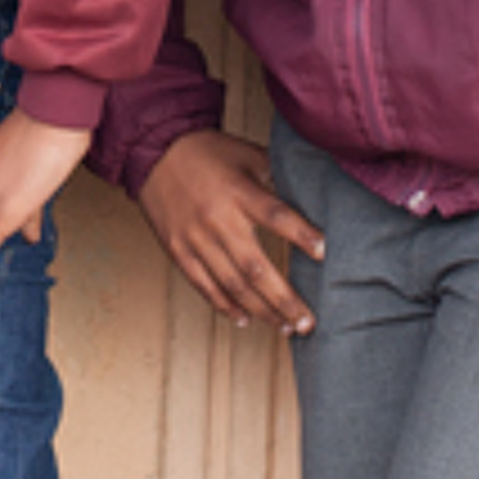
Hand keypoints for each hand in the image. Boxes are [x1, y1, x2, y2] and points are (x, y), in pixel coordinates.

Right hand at [136, 130, 321, 333]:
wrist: (153, 152)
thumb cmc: (205, 152)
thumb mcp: (245, 153)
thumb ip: (276, 174)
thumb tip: (311, 193)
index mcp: (238, 191)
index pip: (276, 215)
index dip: (301, 234)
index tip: (324, 252)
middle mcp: (217, 219)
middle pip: (256, 267)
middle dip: (284, 299)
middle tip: (307, 322)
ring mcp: (196, 238)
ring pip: (232, 284)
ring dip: (261, 310)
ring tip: (285, 326)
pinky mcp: (178, 249)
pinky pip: (204, 285)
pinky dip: (225, 305)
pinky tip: (245, 319)